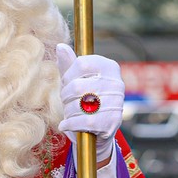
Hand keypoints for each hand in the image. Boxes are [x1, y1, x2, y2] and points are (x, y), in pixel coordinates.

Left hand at [56, 44, 124, 161]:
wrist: (98, 131)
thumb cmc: (85, 99)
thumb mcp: (76, 79)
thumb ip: (68, 64)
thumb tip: (60, 47)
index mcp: (110, 67)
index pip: (81, 64)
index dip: (68, 75)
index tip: (66, 83)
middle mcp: (117, 83)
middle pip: (77, 86)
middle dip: (66, 96)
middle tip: (67, 101)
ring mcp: (116, 103)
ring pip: (78, 104)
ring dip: (68, 111)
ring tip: (70, 112)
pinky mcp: (111, 123)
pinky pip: (82, 121)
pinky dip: (69, 124)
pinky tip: (65, 124)